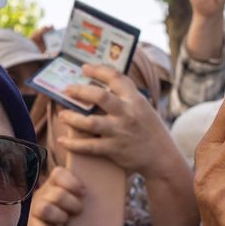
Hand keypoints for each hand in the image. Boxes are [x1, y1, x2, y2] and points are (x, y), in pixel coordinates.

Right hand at [26, 165, 85, 225]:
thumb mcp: (71, 198)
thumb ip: (80, 191)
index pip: (58, 173)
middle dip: (72, 204)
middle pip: (57, 195)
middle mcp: (41, 194)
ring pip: (45, 209)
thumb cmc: (64, 212)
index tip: (82, 192)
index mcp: (52, 183)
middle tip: (78, 210)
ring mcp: (34, 210)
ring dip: (60, 216)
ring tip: (65, 220)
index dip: (72, 182)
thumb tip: (101, 187)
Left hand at [54, 64, 181, 178]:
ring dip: (72, 118)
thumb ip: (126, 98)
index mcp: (135, 100)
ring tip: (62, 115)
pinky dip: (73, 144)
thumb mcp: (144, 108)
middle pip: (99, 97)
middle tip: (67, 90)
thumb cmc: (151, 131)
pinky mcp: (114, 149)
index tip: (84, 68)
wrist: (162, 158)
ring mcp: (120, 131)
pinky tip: (62, 140)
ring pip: (90, 122)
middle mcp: (127, 113)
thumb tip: (101, 89)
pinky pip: (89, 146)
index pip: (116, 78)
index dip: (98, 70)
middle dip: (79, 91)